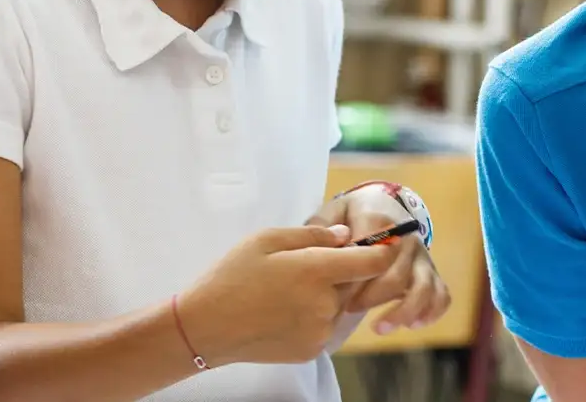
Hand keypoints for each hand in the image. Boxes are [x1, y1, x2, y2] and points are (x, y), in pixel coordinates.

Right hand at [176, 225, 401, 363]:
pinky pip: (326, 327)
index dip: (380, 251)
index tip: (377, 245)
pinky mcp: (312, 350)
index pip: (373, 262)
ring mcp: (320, 331)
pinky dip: (314, 318)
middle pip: (354, 283)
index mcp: (316, 271)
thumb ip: (312, 234)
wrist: (205, 327)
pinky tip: (284, 312)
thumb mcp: (266, 239)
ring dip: (327, 296)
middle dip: (340, 273)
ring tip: (288, 292)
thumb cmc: (231, 277)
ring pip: (340, 306)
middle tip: (303, 268)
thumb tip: (345, 236)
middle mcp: (325, 304)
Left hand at [307, 189, 450, 333]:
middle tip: (347, 309)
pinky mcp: (431, 271)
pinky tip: (412, 325)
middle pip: (396, 277)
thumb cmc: (351, 215)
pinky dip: (432, 312)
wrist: (382, 204)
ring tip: (379, 328)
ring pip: (424, 288)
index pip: (372, 254)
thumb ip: (321, 228)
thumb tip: (324, 248)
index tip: (336, 291)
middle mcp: (406, 239)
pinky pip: (442, 294)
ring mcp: (422, 256)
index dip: (355, 278)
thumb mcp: (332, 211)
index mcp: (380, 222)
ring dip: (404, 312)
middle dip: (371, 299)